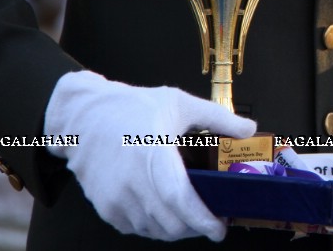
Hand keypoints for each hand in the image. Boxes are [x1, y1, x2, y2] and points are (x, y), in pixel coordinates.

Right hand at [45, 70, 255, 241]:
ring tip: (192, 214)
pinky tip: (166, 211)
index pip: (181, 200)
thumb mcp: (179, 102)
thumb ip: (218, 118)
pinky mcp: (106, 207)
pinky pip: (137, 229)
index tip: (220, 227)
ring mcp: (117, 199)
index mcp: (154, 156)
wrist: (82, 117)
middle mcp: (133, 183)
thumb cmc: (131, 107)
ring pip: (155, 230)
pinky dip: (155, 227)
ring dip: (177, 229)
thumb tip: (249, 129)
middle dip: (197, 227)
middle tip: (213, 218)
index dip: (203, 219)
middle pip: (172, 224)